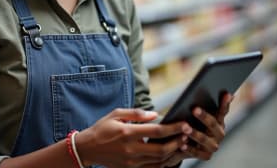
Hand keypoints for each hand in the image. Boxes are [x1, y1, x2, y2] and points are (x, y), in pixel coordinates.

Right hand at [75, 108, 191, 167]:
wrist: (88, 149)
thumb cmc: (102, 127)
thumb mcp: (116, 114)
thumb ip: (136, 113)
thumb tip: (155, 114)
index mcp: (127, 133)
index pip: (156, 131)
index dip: (172, 128)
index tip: (184, 124)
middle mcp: (131, 150)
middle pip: (161, 149)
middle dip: (177, 142)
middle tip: (188, 134)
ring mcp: (131, 162)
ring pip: (159, 161)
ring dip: (173, 153)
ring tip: (183, 143)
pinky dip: (164, 162)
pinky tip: (170, 154)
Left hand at [182, 92, 233, 160]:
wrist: (188, 144)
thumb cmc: (193, 121)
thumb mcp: (197, 113)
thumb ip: (201, 103)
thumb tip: (201, 87)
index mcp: (219, 121)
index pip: (223, 111)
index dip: (225, 103)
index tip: (226, 93)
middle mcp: (219, 133)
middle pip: (213, 124)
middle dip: (204, 116)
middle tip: (194, 109)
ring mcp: (213, 145)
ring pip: (204, 139)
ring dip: (195, 133)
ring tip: (185, 127)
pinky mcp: (205, 156)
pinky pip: (196, 152)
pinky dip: (189, 147)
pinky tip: (181, 143)